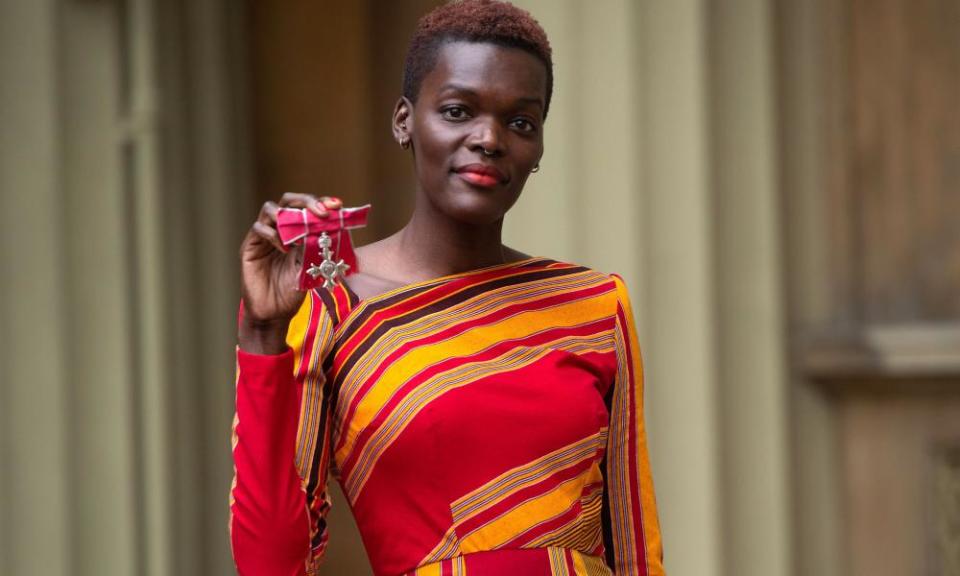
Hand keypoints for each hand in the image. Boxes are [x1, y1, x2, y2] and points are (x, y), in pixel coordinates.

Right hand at [238, 193, 341, 352]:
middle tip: (321, 212)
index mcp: (296, 232)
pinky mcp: (250, 247)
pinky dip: (273, 234)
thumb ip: (317, 248)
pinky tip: (285, 249)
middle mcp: (278, 230)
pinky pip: (259, 229)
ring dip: (287, 215)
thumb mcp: (311, 267)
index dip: (321, 203)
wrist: (274, 313)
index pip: (306, 208)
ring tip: (300, 234)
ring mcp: (263, 237)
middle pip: (288, 201)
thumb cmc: (293, 291)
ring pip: (270, 209)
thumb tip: (335, 229)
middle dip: (306, 201)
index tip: (337, 205)